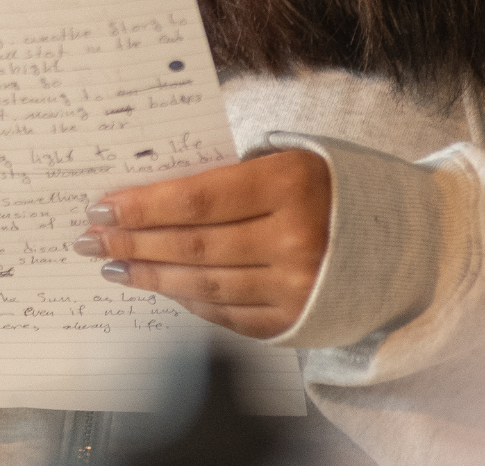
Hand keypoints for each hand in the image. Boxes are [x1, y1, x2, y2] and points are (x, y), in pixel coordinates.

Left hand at [72, 149, 329, 338]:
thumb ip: (224, 179)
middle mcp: (294, 239)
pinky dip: (188, 301)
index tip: (101, 207)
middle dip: (132, 244)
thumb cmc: (322, 188)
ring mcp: (295, 287)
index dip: (141, 207)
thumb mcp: (282, 163)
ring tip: (113, 267)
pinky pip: (225, 314)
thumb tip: (146, 197)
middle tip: (92, 240)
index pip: (195, 200)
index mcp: (289, 185)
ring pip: (202, 285)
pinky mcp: (293, 322)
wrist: (392, 238)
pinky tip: (161, 288)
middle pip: (191, 246)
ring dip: (150, 277)